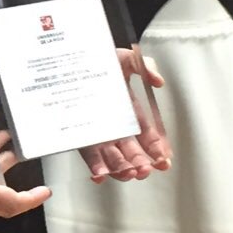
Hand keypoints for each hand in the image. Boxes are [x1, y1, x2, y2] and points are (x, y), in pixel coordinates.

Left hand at [79, 48, 170, 181]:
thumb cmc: (97, 59)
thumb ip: (146, 66)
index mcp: (131, 112)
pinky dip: (97, 168)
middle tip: (146, 169)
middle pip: (134, 153)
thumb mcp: (126, 58)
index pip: (149, 137)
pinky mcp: (81, 137)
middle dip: (142, 164)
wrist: (69, 60)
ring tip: (128, 173)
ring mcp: (99, 133)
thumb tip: (159, 81)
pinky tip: (101, 175)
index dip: (158, 150)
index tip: (164, 160)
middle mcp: (117, 127)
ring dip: (123, 170)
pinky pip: (91, 157)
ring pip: (115, 159)